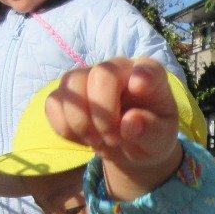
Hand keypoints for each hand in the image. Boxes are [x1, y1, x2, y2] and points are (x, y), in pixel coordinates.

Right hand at [46, 58, 181, 200]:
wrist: (130, 146)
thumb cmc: (150, 136)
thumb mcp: (161, 140)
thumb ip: (151, 131)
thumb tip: (130, 122)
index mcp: (149, 76)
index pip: (147, 67)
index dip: (142, 74)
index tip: (140, 88)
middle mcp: (118, 69)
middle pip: (100, 75)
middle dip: (102, 113)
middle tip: (112, 140)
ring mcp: (89, 77)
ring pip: (71, 84)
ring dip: (79, 121)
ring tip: (96, 142)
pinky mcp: (69, 94)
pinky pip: (53, 102)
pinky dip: (64, 127)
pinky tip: (82, 139)